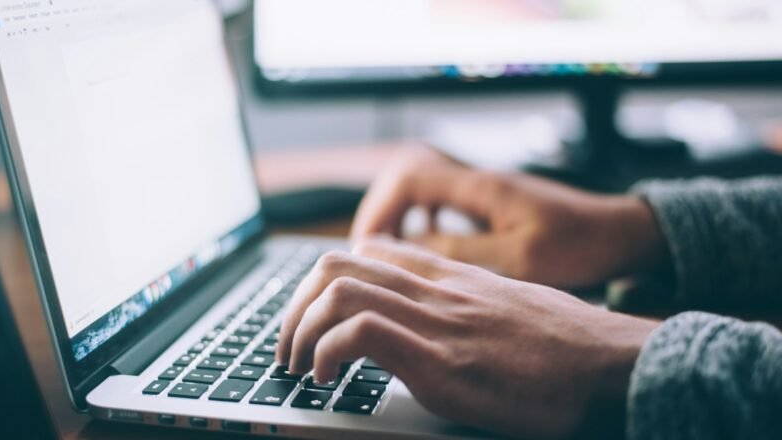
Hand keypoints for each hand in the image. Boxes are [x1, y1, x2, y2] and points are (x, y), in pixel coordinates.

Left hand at [277, 238, 658, 438]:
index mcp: (452, 277)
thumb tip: (443, 324)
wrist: (617, 365)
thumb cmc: (571, 346)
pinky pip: (361, 333)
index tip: (315, 316)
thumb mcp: (511, 308)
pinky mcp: (442, 362)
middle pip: (338, 263)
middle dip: (295, 305)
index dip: (327, 280)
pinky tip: (327, 379)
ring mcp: (438, 321)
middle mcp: (437, 290)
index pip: (370, 251)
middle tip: (289, 345)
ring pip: (338, 290)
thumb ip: (469, 305)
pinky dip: (327, 353)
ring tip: (298, 365)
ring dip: (299, 329)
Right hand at [351, 148, 666, 288]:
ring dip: (399, 217)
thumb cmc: (579, 245)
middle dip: (381, 213)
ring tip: (388, 253)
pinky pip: (441, 203)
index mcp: (481, 188)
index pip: (409, 178)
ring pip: (422, 190)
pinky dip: (422, 221)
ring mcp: (484, 191)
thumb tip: (410, 251)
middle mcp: (477, 182)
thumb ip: (462, 252)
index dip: (379, 209)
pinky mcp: (491, 205)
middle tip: (368, 252)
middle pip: (406, 178)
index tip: (367, 246)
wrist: (620, 233)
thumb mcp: (519, 258)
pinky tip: (424, 248)